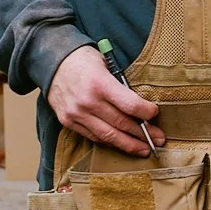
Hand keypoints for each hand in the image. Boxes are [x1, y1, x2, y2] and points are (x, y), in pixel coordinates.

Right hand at [47, 45, 163, 157]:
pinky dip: (110, 141)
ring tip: (144, 149)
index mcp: (99, 83)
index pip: (130, 105)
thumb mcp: (105, 64)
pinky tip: (122, 144)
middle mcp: (87, 102)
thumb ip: (120, 85)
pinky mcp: (69, 122)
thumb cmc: (83, 60)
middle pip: (121, 124)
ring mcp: (76, 114)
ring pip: (108, 136)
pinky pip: (94, 136)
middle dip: (144, 134)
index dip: (146, 113)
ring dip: (129, 145)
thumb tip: (141, 106)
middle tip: (159, 139)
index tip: (155, 114)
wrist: (51, 61)